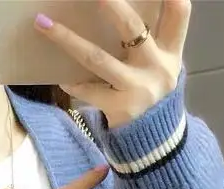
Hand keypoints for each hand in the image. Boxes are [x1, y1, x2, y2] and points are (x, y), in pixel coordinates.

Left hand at [35, 0, 190, 128]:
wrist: (155, 141)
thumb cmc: (154, 94)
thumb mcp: (164, 67)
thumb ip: (155, 40)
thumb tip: (120, 8)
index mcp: (170, 52)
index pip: (179, 14)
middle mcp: (157, 67)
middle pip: (133, 28)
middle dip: (112, 6)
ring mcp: (136, 88)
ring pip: (98, 58)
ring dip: (68, 40)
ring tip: (44, 24)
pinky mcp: (119, 107)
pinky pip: (89, 91)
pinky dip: (74, 84)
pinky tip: (61, 79)